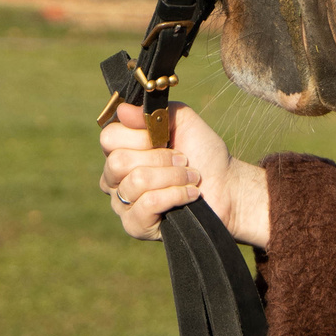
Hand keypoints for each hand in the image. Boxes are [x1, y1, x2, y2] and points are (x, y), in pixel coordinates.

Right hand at [97, 101, 270, 247]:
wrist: (227, 187)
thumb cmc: (202, 153)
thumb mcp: (182, 121)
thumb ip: (152, 111)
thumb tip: (122, 109)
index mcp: (121, 150)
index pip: (108, 138)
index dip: (138, 136)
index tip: (164, 138)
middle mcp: (115, 178)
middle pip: (118, 161)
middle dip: (159, 158)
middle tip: (183, 160)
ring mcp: (122, 203)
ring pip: (135, 182)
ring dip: (173, 176)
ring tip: (191, 177)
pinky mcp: (135, 225)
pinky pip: (147, 205)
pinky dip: (175, 195)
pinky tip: (190, 195)